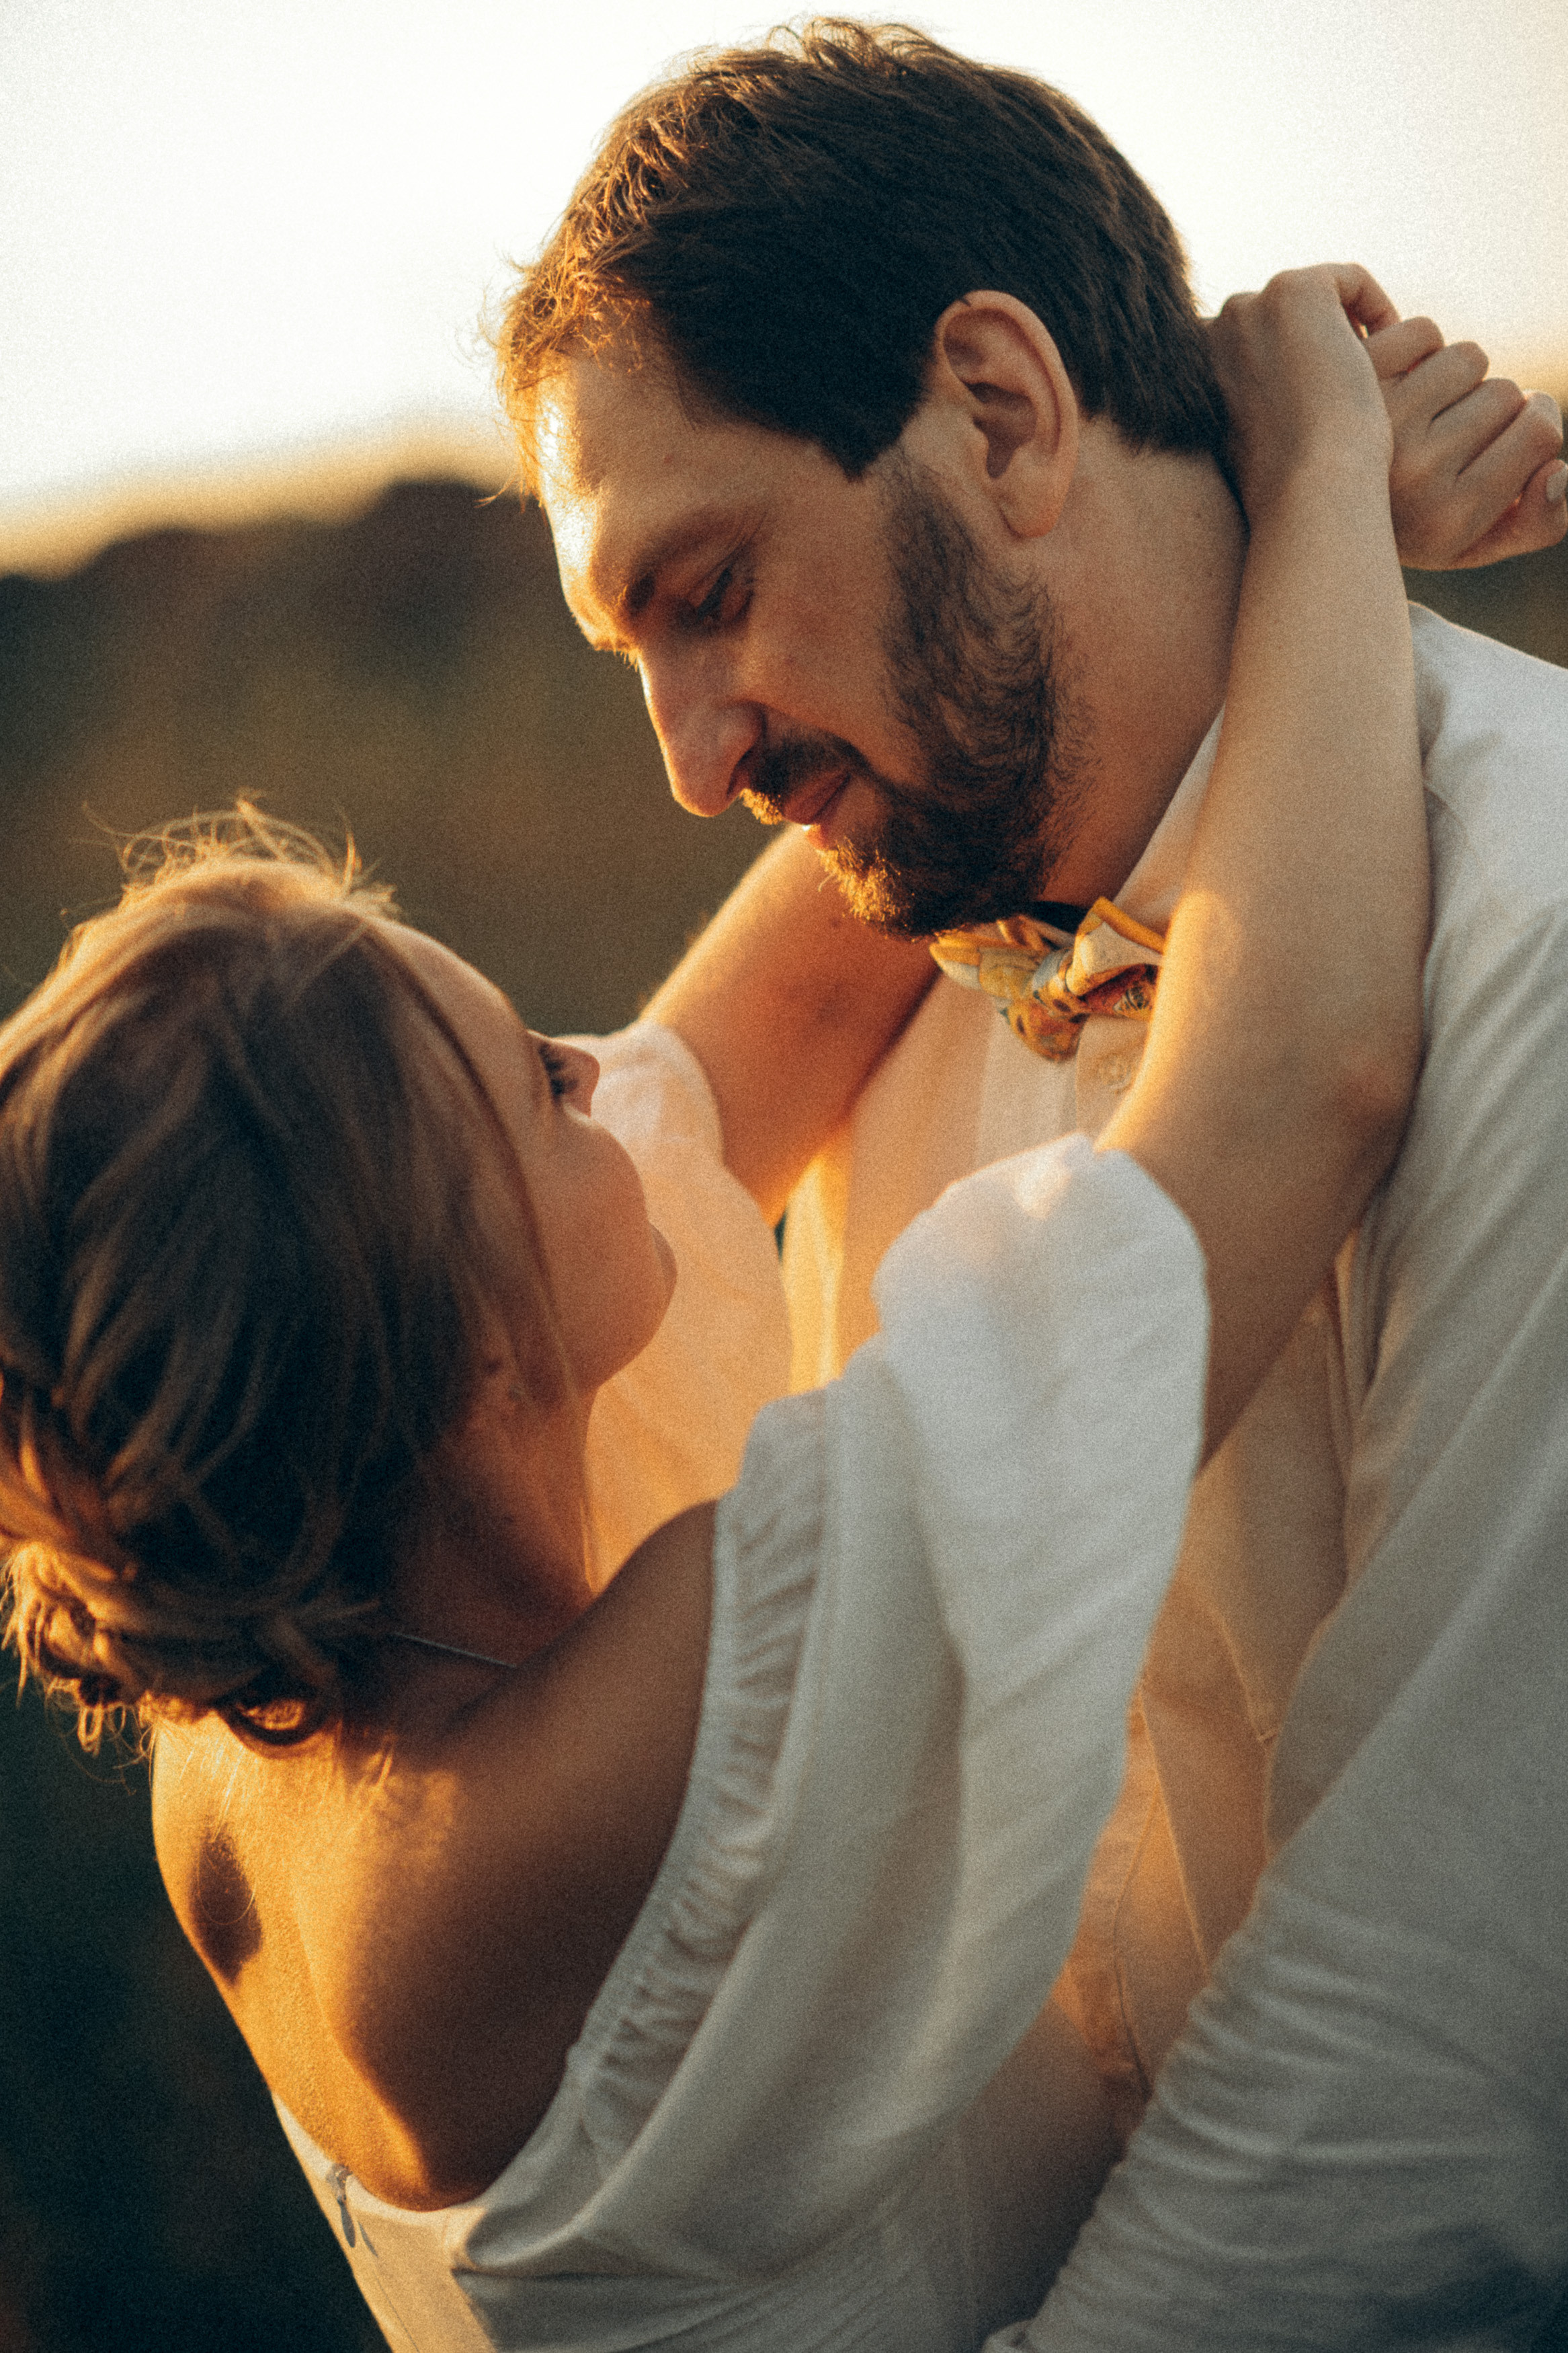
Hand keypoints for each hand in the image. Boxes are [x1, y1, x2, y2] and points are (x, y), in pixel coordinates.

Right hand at [1208, 265, 1395, 523]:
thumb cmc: (1288, 492)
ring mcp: (1249, 307)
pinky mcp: (1295, 291)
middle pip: (1278, 318)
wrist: (1310, 487)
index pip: (1249, 348)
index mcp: (1190, 374)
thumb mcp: (1252, 458)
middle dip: (1316, 342)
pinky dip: (1374, 308)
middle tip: (1359, 379)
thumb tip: (1274, 412)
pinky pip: (1347, 281)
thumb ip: (1250, 420)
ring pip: (1314, 301)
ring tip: (1377, 369)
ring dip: (1347, 328)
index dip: (1293, 368)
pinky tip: (1395, 350)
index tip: (1325, 399)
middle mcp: (1211, 332)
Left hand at [1368, 316, 1566, 568]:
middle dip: (1487, 407)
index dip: (1532, 427)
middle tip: (1442, 439)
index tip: (1504, 443)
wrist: (1301, 504)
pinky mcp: (1349, 380)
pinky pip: (1423, 331)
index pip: (1542, 430)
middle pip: (1508, 392)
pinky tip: (1388, 387)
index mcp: (1451, 517)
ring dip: (1452, 376)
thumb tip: (1560, 471)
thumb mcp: (1470, 546)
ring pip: (1468, 356)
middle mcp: (1417, 473)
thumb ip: (1537, 522)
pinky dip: (1415, 349)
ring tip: (1415, 414)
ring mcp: (1380, 422)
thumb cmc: (1401, 524)